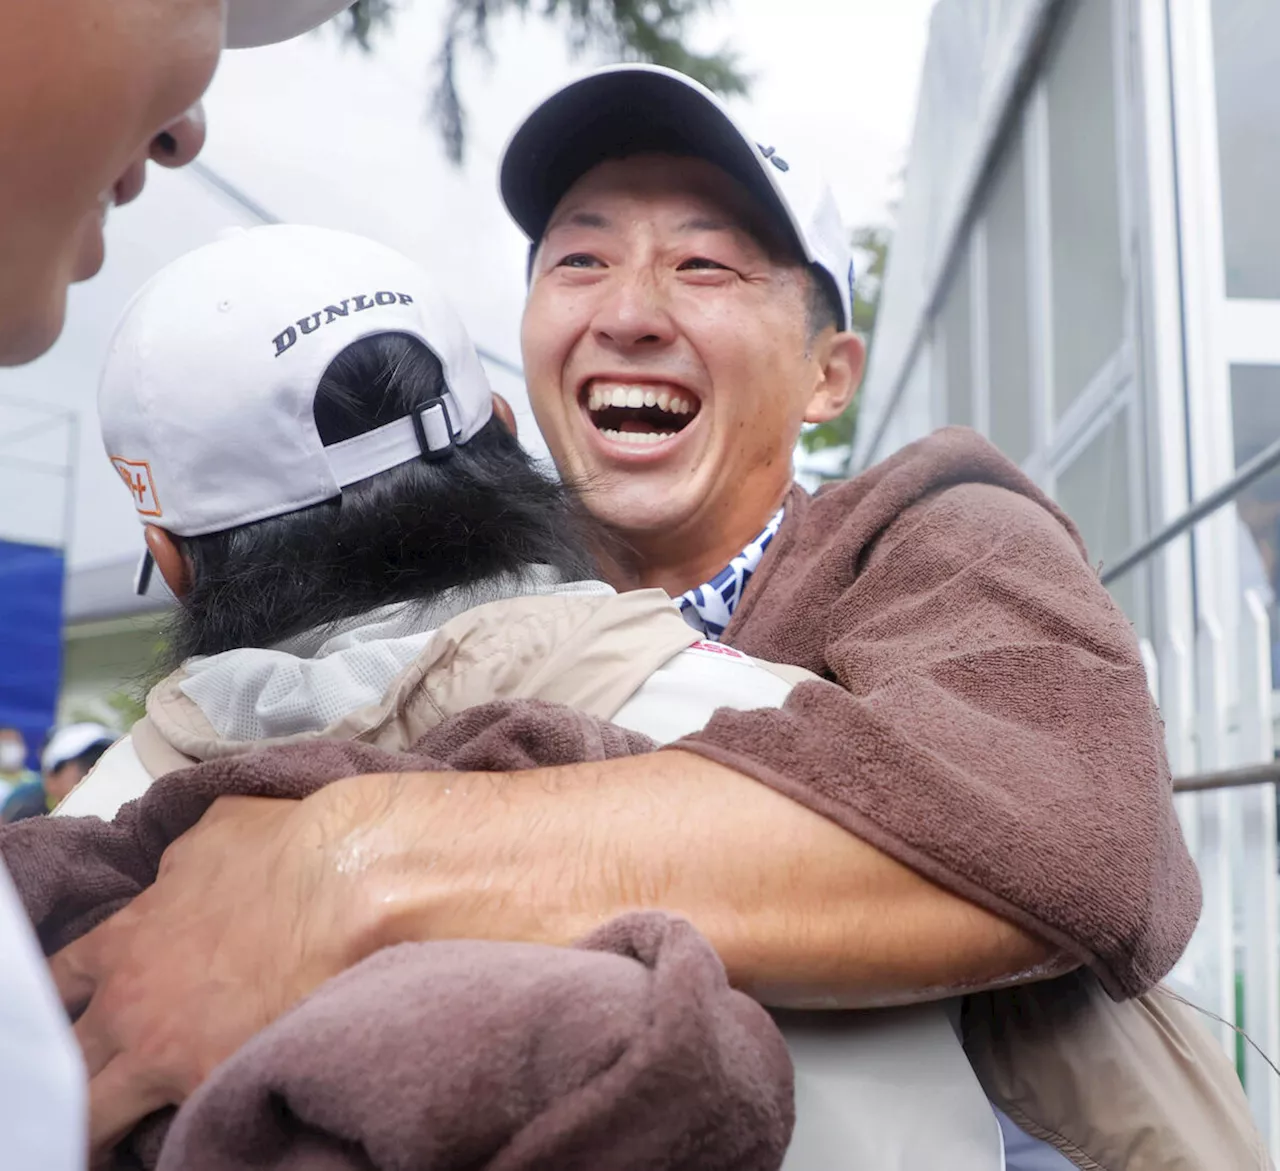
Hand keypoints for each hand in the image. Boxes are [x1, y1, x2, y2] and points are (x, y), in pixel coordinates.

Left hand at [49, 790, 377, 1158]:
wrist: (345, 888)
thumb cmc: (287, 849)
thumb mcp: (213, 832)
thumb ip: (178, 867)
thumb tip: (181, 875)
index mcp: (123, 940)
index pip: (56, 985)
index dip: (64, 1002)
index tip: (84, 1010)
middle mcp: (127, 1004)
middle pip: (65, 1059)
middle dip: (79, 1067)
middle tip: (103, 1074)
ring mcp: (161, 1052)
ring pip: (94, 1114)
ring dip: (107, 1116)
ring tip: (128, 1125)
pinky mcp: (210, 1081)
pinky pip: (170, 1124)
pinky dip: (177, 1124)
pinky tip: (196, 1119)